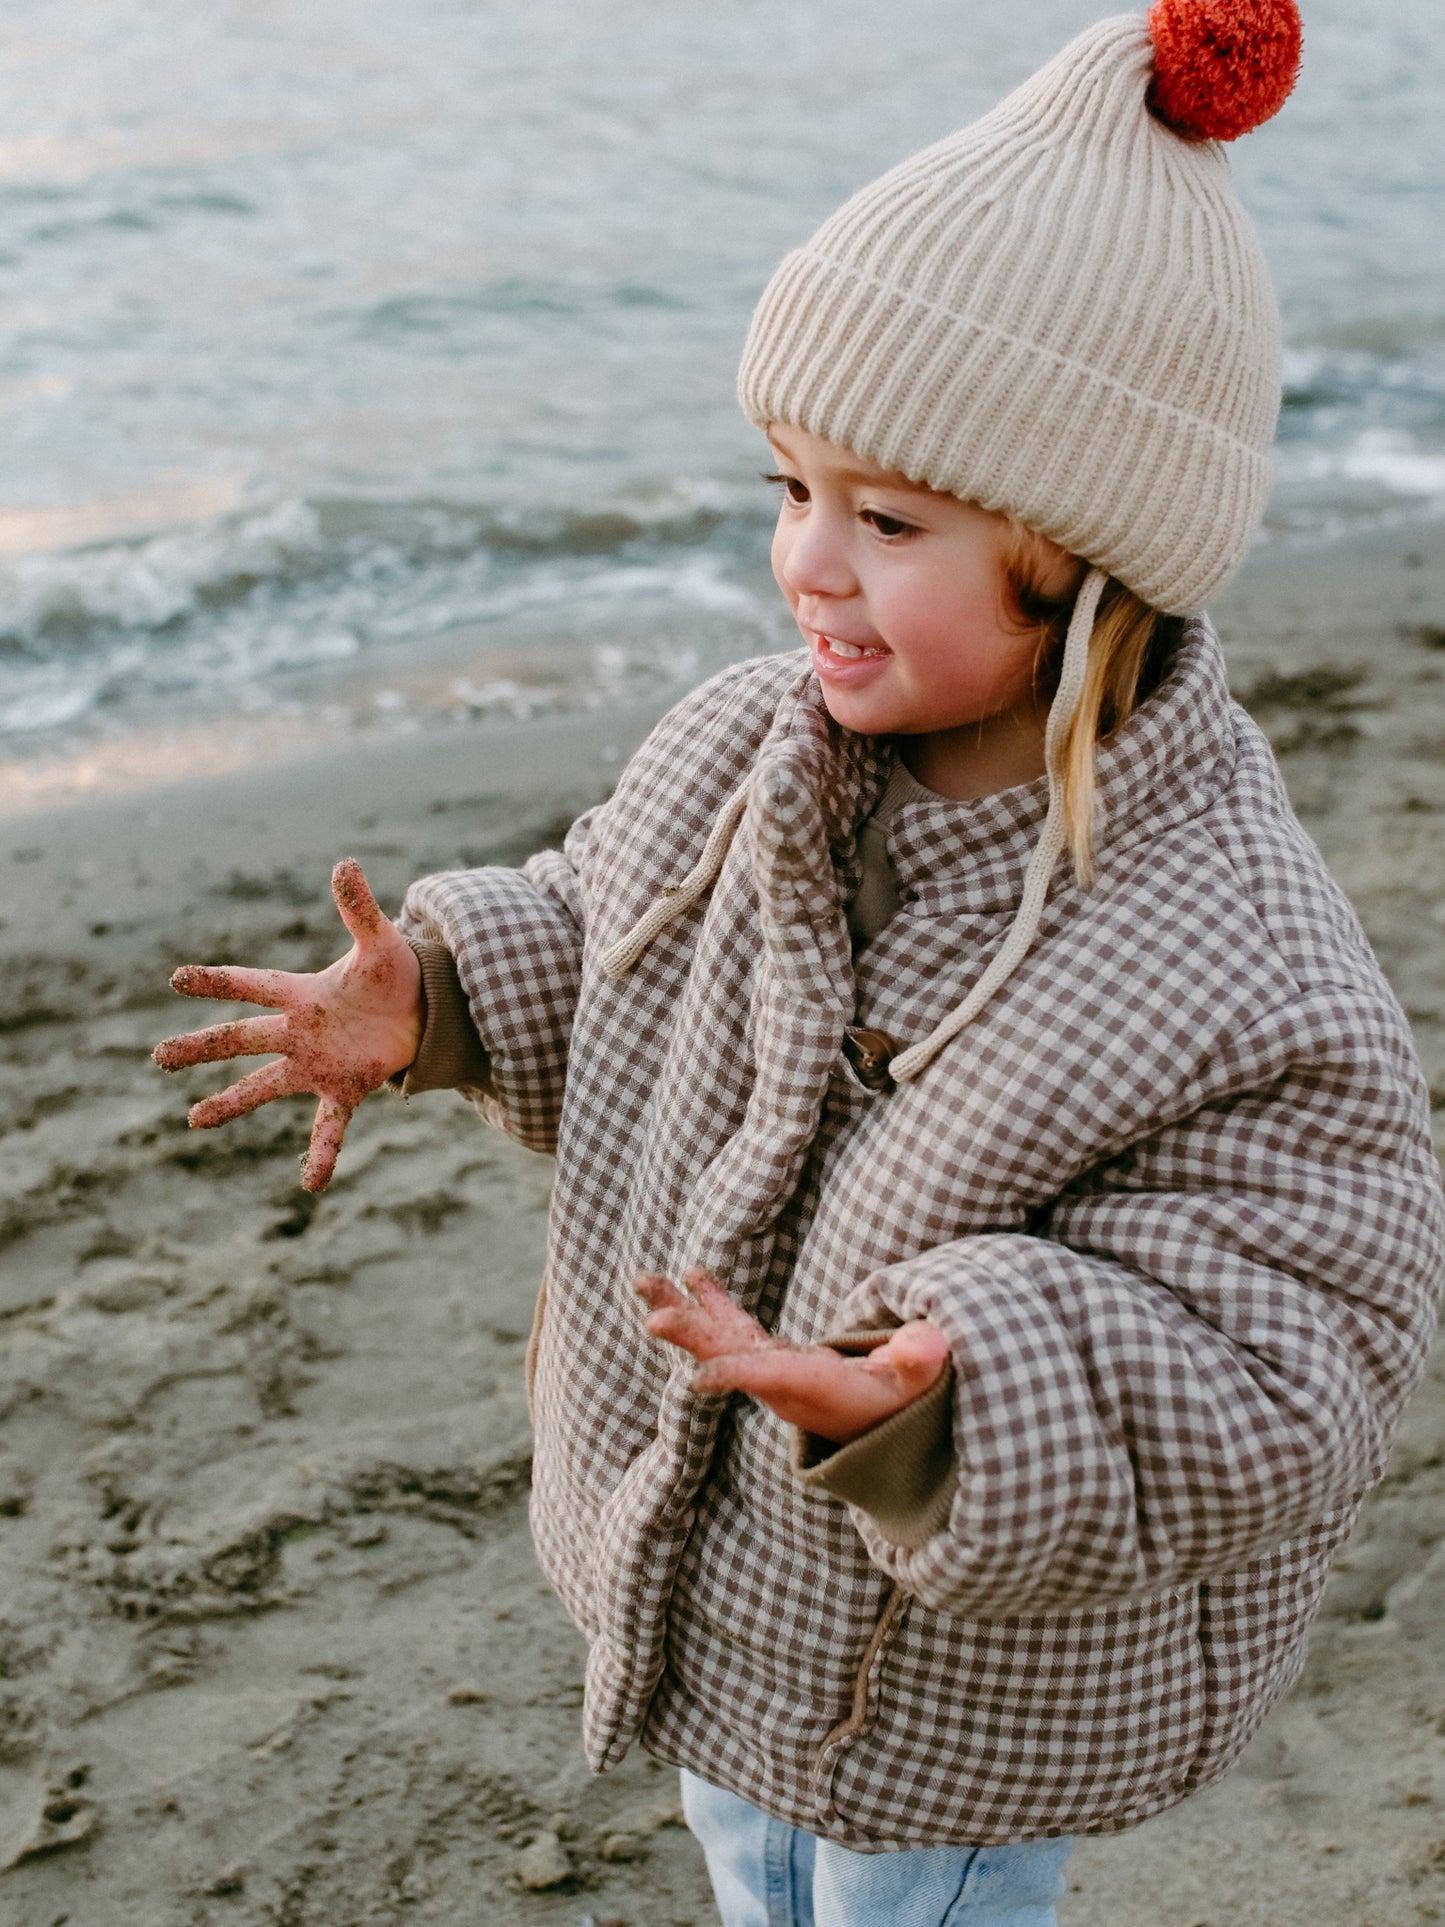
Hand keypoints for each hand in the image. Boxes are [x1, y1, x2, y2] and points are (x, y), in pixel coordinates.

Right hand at [153, 858, 422, 1191]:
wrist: (424, 1010)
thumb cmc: (395, 974)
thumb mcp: (380, 942)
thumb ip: (359, 909)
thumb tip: (345, 863)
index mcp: (302, 994)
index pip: (251, 984)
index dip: (218, 981)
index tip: (178, 979)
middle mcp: (299, 1032)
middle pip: (242, 1038)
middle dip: (202, 1047)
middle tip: (159, 1056)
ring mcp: (317, 1064)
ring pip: (265, 1086)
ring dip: (232, 1103)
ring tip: (195, 1120)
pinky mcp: (344, 1089)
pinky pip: (328, 1128)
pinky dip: (320, 1155)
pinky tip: (310, 1185)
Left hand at [636, 1268, 949, 1444]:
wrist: (877, 1432)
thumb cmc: (894, 1408)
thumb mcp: (913, 1389)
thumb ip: (918, 1364)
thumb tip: (931, 1342)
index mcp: (807, 1388)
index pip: (766, 1381)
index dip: (733, 1377)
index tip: (697, 1379)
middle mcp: (776, 1380)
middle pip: (725, 1354)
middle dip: (689, 1335)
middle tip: (651, 1319)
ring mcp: (768, 1367)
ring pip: (716, 1335)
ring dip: (681, 1308)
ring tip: (641, 1279)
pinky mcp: (770, 1357)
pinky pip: (732, 1326)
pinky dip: (710, 1301)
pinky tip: (689, 1275)